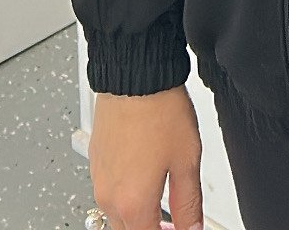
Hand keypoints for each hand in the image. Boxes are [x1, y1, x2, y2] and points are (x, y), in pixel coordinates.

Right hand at [88, 84, 203, 229]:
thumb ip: (189, 203)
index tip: (180, 229)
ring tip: (162, 202)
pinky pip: (108, 192)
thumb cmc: (160, 110)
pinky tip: (144, 180)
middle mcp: (109, 196)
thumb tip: (193, 227)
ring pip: (116, 215)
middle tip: (174, 223)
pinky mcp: (95, 161)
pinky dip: (125, 196)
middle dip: (152, 229)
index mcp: (133, 203)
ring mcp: (99, 179)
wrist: (135, 74)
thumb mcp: (187, 160)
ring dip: (137, 216)